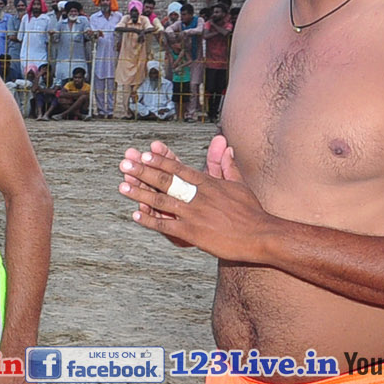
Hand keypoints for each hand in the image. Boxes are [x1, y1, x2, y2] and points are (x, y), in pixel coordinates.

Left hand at [118, 138, 270, 261]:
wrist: (261, 236)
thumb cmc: (252, 212)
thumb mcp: (240, 185)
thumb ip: (228, 166)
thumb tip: (226, 147)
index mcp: (208, 184)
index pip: (179, 169)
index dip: (160, 161)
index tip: (145, 154)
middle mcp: (198, 196)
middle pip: (165, 181)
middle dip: (143, 171)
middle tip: (124, 163)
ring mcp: (194, 214)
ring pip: (161, 201)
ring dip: (140, 193)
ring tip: (122, 186)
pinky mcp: (193, 233)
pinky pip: (166, 225)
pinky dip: (149, 220)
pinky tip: (135, 215)